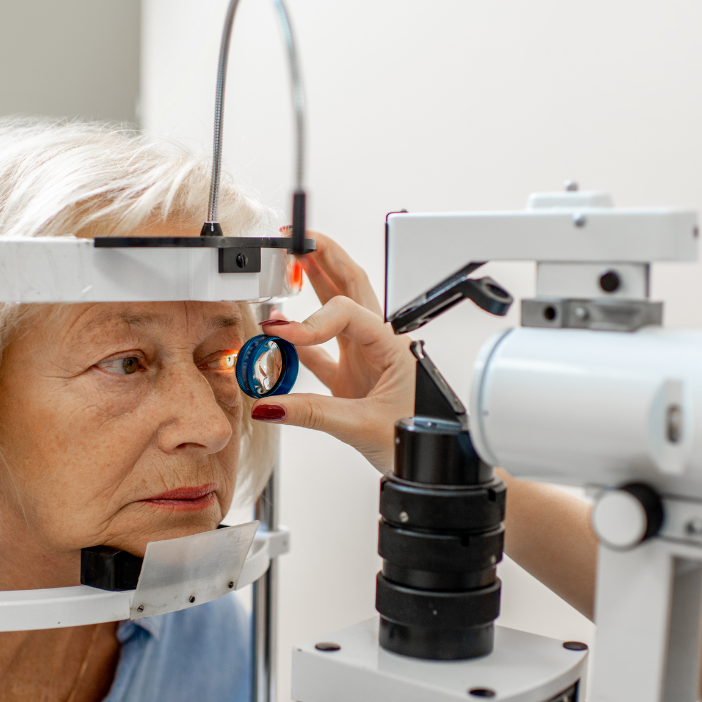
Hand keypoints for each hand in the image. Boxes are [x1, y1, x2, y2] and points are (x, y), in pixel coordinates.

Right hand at [250, 231, 414, 472]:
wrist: (431, 462)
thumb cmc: (417, 437)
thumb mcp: (362, 426)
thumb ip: (311, 414)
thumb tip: (270, 405)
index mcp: (392, 345)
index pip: (348, 312)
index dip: (312, 320)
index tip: (282, 334)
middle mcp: (379, 344)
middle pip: (351, 285)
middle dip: (325, 257)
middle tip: (296, 239)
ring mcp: (365, 359)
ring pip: (337, 312)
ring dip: (313, 287)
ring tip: (288, 267)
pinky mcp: (352, 379)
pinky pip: (322, 352)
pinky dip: (300, 342)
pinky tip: (280, 334)